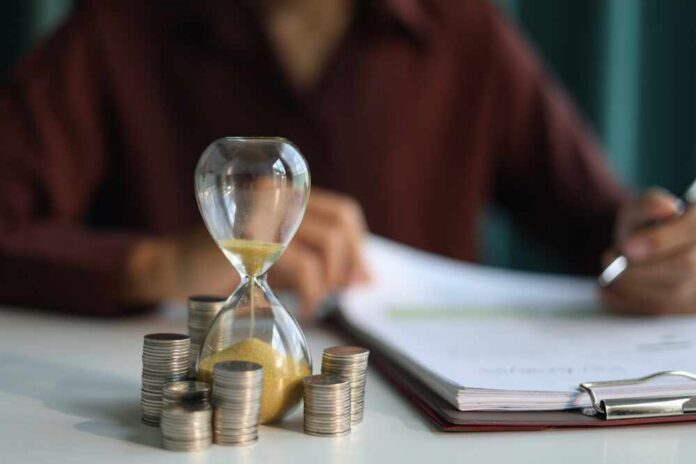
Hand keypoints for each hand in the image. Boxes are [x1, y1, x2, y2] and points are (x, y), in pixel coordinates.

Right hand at [122, 188, 368, 313]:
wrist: (173, 266)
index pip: (342, 211)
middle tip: (338, 294)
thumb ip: (312, 256)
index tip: (361, 280)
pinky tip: (304, 307)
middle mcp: (278, 193)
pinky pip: (303, 263)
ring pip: (326, 242)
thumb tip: (361, 277)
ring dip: (329, 281)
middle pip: (340, 223)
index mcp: (287, 194)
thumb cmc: (227, 264)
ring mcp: (264, 210)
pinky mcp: (252, 236)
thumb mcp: (277, 254)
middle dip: (349, 265)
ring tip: (314, 302)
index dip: (358, 247)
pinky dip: (312, 291)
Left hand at [600, 188, 695, 313]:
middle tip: (609, 257)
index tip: (628, 247)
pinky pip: (660, 311)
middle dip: (641, 264)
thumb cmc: (643, 229)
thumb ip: (650, 204)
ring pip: (672, 293)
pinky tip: (607, 292)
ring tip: (609, 271)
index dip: (660, 240)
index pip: (692, 230)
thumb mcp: (640, 209)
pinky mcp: (687, 309)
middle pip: (685, 265)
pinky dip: (628, 302)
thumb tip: (665, 208)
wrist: (640, 254)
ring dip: (631, 283)